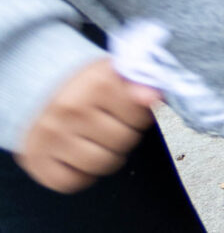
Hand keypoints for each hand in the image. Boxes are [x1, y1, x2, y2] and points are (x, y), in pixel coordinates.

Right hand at [14, 58, 159, 192]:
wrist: (44, 91)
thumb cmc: (91, 87)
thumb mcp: (119, 75)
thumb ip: (141, 84)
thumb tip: (152, 98)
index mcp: (98, 83)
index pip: (140, 116)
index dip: (141, 117)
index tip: (129, 110)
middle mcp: (71, 108)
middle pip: (123, 142)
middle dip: (125, 137)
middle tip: (112, 127)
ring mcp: (51, 135)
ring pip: (101, 164)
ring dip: (107, 157)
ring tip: (99, 141)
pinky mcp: (35, 158)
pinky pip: (71, 183)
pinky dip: (82, 176)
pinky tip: (80, 157)